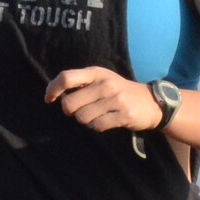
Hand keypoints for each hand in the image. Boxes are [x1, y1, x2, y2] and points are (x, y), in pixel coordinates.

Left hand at [45, 66, 164, 132]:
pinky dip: (98, 127)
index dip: (53, 89)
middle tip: (81, 111)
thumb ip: (80, 84)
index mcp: (96, 73)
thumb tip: (54, 95)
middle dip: (71, 112)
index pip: (66, 78)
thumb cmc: (118, 92)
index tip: (49, 99)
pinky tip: (106, 121)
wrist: (151, 102)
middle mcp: (105, 84)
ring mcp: (116, 99)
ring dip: (86, 121)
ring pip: (83, 118)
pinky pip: (98, 126)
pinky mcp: (124, 115)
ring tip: (97, 115)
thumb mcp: (101, 80)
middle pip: (70, 104)